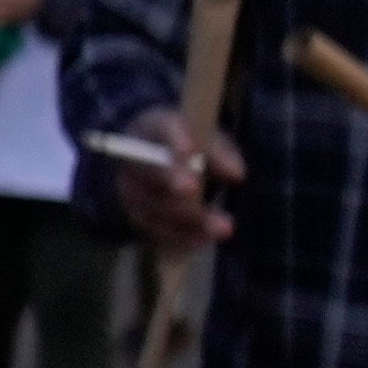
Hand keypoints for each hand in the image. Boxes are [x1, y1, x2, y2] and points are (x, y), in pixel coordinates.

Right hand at [112, 123, 237, 254]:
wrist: (154, 157)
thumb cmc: (189, 142)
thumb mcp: (209, 138)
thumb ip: (221, 153)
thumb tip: (236, 175)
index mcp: (154, 128)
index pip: (163, 130)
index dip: (174, 139)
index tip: (189, 150)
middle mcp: (135, 159)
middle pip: (151, 172)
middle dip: (173, 180)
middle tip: (193, 190)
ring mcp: (131, 189)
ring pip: (155, 205)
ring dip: (188, 218)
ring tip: (224, 228)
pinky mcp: (137, 214)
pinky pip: (155, 228)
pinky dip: (181, 235)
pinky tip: (205, 239)